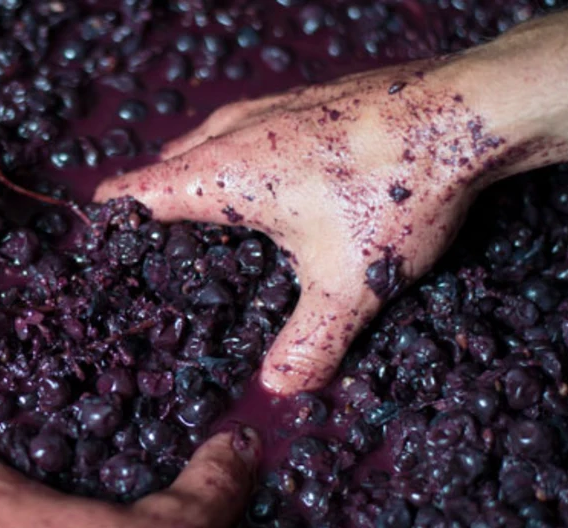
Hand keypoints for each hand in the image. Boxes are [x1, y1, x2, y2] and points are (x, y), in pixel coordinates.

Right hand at [95, 59, 546, 396]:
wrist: (470, 110)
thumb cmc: (396, 189)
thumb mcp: (348, 283)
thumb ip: (310, 342)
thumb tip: (281, 388)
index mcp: (222, 173)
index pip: (138, 192)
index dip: (111, 219)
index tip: (97, 239)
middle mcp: (237, 132)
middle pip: (169, 164)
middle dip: (153, 200)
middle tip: (151, 240)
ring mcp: (276, 107)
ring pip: (211, 139)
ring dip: (198, 172)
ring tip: (201, 210)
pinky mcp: (312, 99)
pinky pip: (251, 128)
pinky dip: (241, 155)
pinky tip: (275, 179)